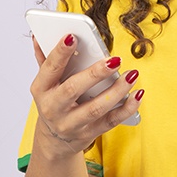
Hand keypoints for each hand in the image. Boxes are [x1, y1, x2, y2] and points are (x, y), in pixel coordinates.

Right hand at [29, 32, 142, 160]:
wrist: (55, 141)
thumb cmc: (53, 102)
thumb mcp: (45, 82)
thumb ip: (45, 59)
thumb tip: (39, 36)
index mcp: (41, 89)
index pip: (50, 68)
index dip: (60, 53)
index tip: (72, 36)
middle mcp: (54, 108)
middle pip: (73, 89)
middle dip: (95, 73)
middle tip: (114, 60)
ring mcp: (72, 123)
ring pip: (96, 108)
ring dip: (116, 90)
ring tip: (132, 74)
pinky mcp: (90, 133)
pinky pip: (111, 121)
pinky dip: (126, 108)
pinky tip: (137, 95)